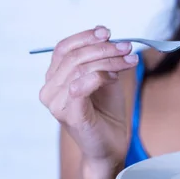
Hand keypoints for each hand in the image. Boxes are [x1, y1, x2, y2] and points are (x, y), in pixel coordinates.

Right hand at [39, 26, 138, 173]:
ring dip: (109, 60)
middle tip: (127, 48)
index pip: (63, 48)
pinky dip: (101, 76)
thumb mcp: (105, 79)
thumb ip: (100, 59)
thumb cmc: (107, 113)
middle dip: (104, 48)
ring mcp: (55, 103)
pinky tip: (115, 78)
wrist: (110, 147)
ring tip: (130, 61)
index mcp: (54, 79)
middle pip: (74, 56)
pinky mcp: (68, 114)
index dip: (85, 36)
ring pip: (80, 68)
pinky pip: (82, 85)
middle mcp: (49, 90)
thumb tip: (105, 33)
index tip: (107, 31)